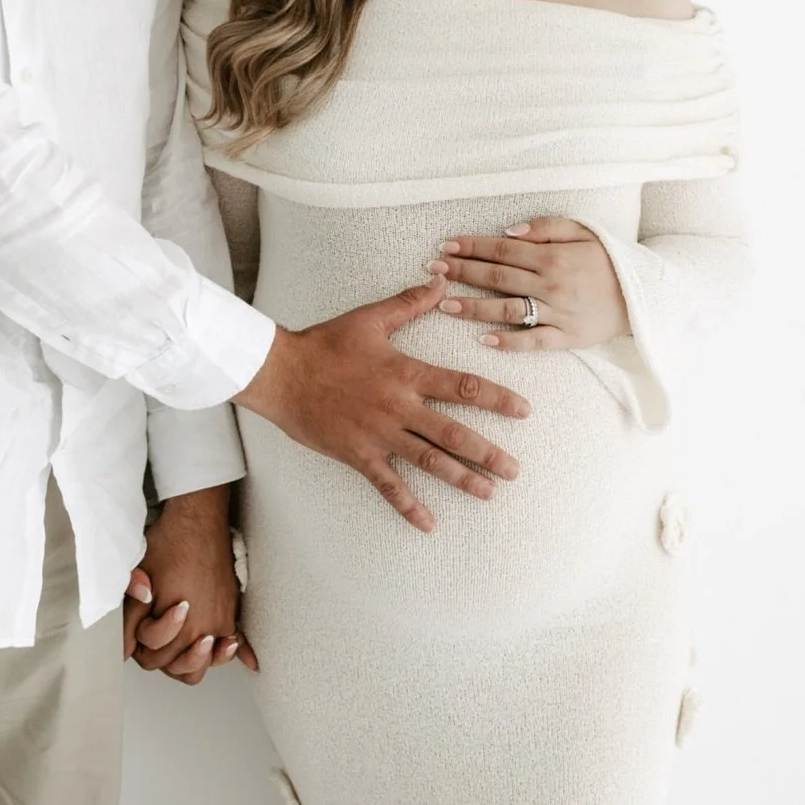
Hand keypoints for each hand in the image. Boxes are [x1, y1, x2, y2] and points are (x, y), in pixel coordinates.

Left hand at [122, 486, 257, 682]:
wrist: (198, 521)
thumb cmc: (170, 545)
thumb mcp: (141, 582)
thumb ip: (132, 621)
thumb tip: (126, 649)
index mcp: (180, 625)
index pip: (154, 658)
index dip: (142, 645)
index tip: (143, 627)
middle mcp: (205, 628)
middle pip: (179, 667)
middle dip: (163, 656)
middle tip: (155, 639)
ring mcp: (221, 621)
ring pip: (205, 664)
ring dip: (193, 661)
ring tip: (184, 648)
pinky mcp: (232, 611)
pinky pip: (239, 642)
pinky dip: (244, 654)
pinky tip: (250, 662)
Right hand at [233, 276, 530, 533]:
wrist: (282, 372)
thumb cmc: (325, 343)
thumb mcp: (370, 318)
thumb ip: (409, 303)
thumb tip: (441, 281)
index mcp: (406, 373)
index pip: (462, 386)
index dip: (496, 399)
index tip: (523, 410)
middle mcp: (399, 407)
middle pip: (453, 433)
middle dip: (487, 453)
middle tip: (514, 470)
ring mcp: (380, 434)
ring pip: (429, 461)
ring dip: (461, 478)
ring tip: (488, 492)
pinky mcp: (358, 454)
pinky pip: (388, 485)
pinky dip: (409, 506)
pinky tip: (429, 523)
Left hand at [428, 216, 629, 352]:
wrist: (644, 295)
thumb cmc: (609, 259)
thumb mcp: (584, 230)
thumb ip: (546, 227)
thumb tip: (509, 231)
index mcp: (553, 257)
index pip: (502, 251)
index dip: (471, 247)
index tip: (446, 246)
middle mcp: (552, 285)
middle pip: (497, 278)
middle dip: (462, 273)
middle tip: (433, 270)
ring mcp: (558, 314)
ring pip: (508, 311)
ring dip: (473, 308)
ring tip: (444, 305)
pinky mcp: (567, 338)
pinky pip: (533, 342)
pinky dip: (508, 342)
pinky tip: (483, 339)